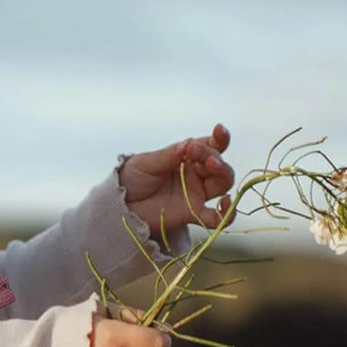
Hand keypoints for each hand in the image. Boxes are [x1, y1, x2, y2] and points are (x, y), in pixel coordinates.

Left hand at [119, 123, 235, 239]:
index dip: (220, 138)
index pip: (210, 145)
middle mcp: (196, 174)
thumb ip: (168, 156)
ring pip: (222, 184)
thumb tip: (188, 144)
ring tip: (212, 167)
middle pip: (219, 164)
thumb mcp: (146, 162)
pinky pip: (216, 216)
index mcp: (187, 157)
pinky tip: (225, 205)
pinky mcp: (192, 214)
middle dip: (215, 156)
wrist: (119, 204)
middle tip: (202, 155)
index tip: (219, 130)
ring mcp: (196, 194)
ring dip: (223, 174)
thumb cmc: (133, 178)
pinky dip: (226, 213)